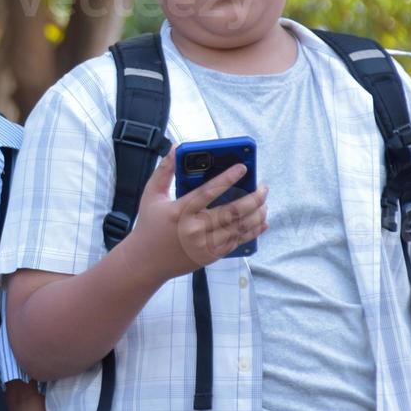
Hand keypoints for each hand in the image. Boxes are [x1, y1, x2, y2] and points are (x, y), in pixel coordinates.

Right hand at [126, 148, 267, 281]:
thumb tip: (175, 148)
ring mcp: (206, 244)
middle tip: (262, 188)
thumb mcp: (151, 195)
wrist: (146, 261)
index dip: (228, 178)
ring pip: (241, 227)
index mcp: (180, 211)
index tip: (243, 168)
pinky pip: (239, 242)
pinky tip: (261, 221)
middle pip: (233, 211)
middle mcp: (195, 228)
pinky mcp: (212, 255)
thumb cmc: (149, 226)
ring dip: (257, 214)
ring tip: (264, 202)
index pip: (209, 191)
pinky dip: (253, 231)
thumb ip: (164, 170)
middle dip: (254, 198)